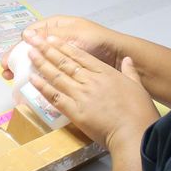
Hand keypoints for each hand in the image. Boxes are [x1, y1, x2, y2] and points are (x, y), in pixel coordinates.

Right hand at [1, 15, 120, 79]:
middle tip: (6, 72)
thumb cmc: (96, 41)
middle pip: (31, 48)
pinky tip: (31, 84)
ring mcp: (61, 53)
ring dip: (24, 69)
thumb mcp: (73, 35)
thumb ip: (50, 35)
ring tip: (13, 80)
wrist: (118, 55)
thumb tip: (26, 36)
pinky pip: (48, 71)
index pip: (30, 35)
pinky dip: (38, 76)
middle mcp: (56, 38)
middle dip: (17, 59)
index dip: (18, 47)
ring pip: (37, 60)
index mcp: (56, 26)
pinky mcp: (67, 68)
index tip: (9, 59)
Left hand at [24, 32, 159, 152]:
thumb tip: (128, 59)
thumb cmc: (139, 112)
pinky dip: (43, 87)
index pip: (81, 56)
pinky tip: (33, 79)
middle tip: (33, 39)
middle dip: (47, 49)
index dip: (64, 46)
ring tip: (30, 53)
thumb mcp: (138, 86)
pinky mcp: (75, 111)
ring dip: (42, 64)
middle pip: (65, 62)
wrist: (133, 132)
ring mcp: (81, 95)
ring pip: (57, 76)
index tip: (51, 38)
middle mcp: (91, 80)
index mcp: (106, 73)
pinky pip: (55, 97)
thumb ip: (130, 72)